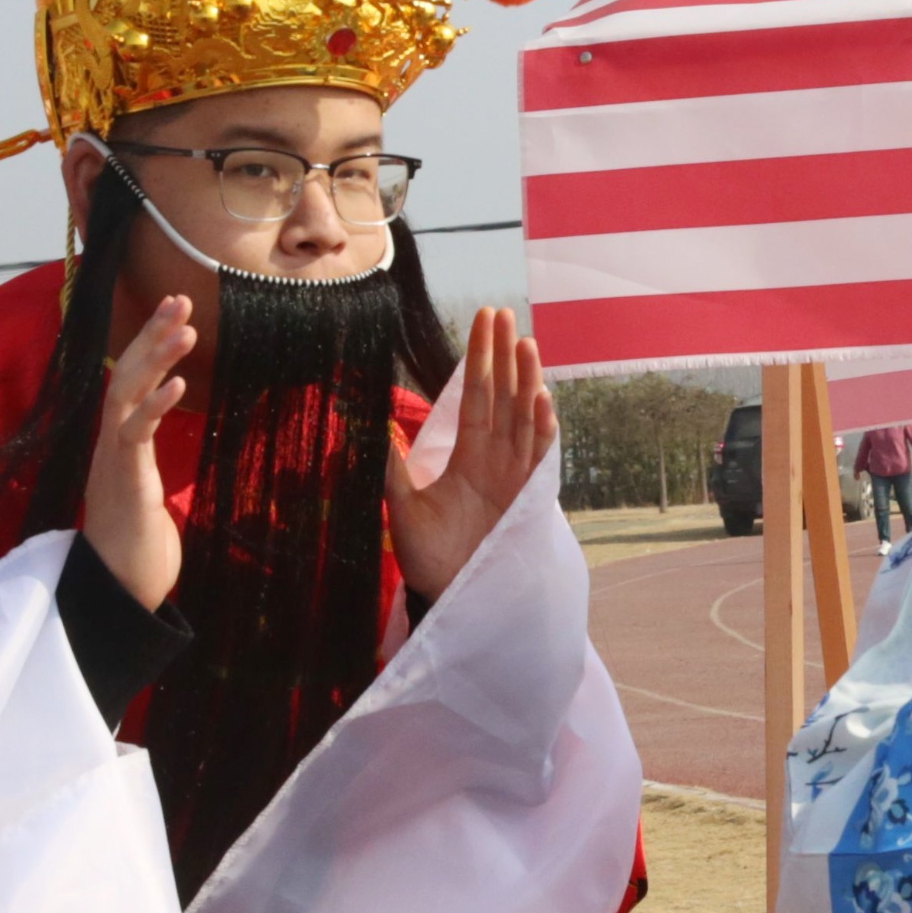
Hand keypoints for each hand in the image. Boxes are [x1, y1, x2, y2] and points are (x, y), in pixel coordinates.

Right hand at [83, 293, 195, 608]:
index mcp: (118, 439)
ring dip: (156, 360)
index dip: (147, 342)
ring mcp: (114, 460)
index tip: (173, 310)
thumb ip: (144, 452)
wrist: (119, 588)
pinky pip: (136, 436)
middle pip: (125, 374)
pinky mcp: (125, 482)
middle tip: (180, 299)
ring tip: (186, 329)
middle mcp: (111, 442)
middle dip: (151, 335)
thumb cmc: (134, 541)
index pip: (129, 378)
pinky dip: (155, 406)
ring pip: (128, 396)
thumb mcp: (142, 483)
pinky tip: (179, 384)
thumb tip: (151, 428)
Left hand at [387, 306, 556, 600]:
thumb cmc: (428, 557)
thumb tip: (369, 422)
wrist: (450, 598)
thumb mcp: (401, 504)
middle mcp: (495, 461)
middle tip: (505, 314)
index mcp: (469, 457)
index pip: (476, 396)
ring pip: (524, 419)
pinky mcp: (526, 500)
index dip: (480, 359)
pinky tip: (541, 400)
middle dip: (505, 357)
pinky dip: (541, 429)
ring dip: (525, 382)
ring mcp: (514, 478)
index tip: (484, 322)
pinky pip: (537, 457)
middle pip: (503, 398)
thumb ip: (392, 464)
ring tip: (525, 344)